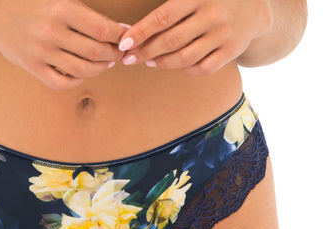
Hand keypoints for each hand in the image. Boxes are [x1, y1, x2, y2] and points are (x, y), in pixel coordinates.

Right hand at [0, 0, 127, 89]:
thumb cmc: (32, 5)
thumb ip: (85, 13)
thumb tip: (119, 29)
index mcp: (62, 8)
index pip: (102, 28)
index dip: (120, 37)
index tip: (126, 39)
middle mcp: (52, 31)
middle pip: (95, 51)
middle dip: (113, 55)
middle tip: (118, 54)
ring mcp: (41, 52)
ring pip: (82, 69)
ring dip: (99, 69)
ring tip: (104, 64)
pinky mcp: (33, 67)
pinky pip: (62, 83)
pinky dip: (76, 81)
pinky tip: (81, 73)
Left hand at [117, 0, 272, 74]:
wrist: (256, 9)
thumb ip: (172, 2)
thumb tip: (137, 23)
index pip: (163, 16)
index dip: (141, 32)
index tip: (124, 43)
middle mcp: (212, 15)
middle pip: (170, 41)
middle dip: (145, 52)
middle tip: (129, 58)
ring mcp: (223, 35)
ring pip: (184, 58)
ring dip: (162, 63)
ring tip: (148, 62)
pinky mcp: (231, 52)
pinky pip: (202, 68)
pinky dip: (185, 70)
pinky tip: (175, 65)